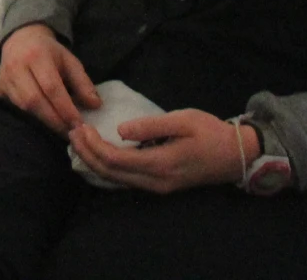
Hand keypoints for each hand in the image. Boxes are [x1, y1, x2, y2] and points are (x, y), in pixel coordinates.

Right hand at [0, 24, 100, 134]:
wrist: (20, 40)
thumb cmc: (49, 53)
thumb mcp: (69, 61)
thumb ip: (83, 83)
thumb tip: (95, 105)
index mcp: (37, 56)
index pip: (52, 87)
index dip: (65, 108)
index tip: (79, 124)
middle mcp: (17, 67)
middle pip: (34, 100)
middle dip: (54, 120)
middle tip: (70, 133)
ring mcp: (4, 80)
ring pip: (22, 108)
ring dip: (42, 123)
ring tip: (60, 132)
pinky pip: (13, 111)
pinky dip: (29, 121)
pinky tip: (43, 128)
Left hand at [67, 109, 251, 194]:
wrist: (236, 155)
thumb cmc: (210, 132)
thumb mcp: (182, 120)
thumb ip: (151, 126)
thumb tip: (119, 131)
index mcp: (160, 164)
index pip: (114, 160)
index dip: (92, 145)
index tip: (80, 126)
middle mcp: (155, 182)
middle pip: (110, 173)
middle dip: (86, 154)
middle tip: (71, 132)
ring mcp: (158, 187)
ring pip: (116, 180)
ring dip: (94, 162)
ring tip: (79, 142)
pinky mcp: (160, 185)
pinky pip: (126, 180)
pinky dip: (107, 167)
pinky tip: (98, 154)